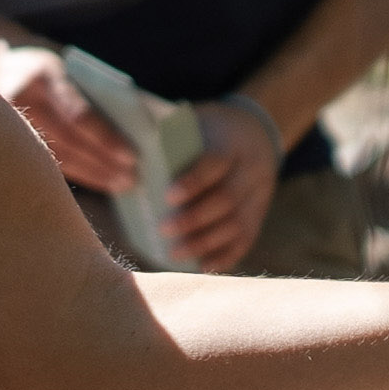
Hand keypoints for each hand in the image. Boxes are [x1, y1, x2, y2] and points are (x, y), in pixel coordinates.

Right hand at [0, 40, 137, 189]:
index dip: (106, 138)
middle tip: (132, 180)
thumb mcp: (63, 71)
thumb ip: (87, 95)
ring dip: (92, 174)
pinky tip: (97, 179)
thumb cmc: (41, 73)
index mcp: (41, 77)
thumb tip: (131, 130)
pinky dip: (75, 172)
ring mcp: (6, 126)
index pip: (78, 114)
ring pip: (54, 158)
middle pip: (67, 142)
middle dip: (102, 163)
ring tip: (121, 184)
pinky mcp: (3, 145)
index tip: (133, 157)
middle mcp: (20, 102)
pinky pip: (44, 164)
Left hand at [166, 96, 281, 269]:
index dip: (194, 181)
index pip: (216, 162)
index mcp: (232, 142)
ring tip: (174, 253)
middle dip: (194, 218)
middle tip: (163, 229)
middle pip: (227, 198)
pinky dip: (224, 256)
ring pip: (238, 224)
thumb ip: (169, 141)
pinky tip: (201, 266)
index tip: (167, 196)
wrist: (254, 132)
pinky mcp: (260, 214)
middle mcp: (252, 169)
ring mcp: (260, 194)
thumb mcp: (195, 123)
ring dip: (205, 242)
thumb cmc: (208, 130)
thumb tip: (128, 165)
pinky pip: (246, 240)